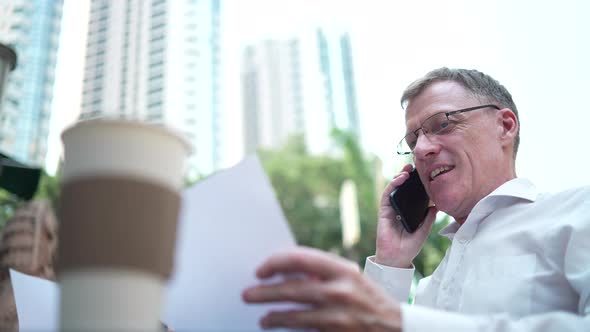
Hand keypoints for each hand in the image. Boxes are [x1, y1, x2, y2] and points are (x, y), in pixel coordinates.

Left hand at [243, 247, 401, 330]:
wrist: (397, 328)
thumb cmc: (369, 300)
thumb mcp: (350, 278)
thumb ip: (323, 273)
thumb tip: (286, 271)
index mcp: (343, 270)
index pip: (300, 259)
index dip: (276, 262)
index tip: (261, 270)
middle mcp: (341, 290)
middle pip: (293, 289)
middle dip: (265, 292)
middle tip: (248, 294)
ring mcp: (339, 316)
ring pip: (295, 315)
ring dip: (273, 316)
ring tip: (262, 318)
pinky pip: (304, 331)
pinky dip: (287, 329)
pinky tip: (277, 327)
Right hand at [376, 164, 436, 267]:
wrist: (397, 258)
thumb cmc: (409, 247)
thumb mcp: (423, 231)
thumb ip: (428, 219)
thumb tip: (436, 206)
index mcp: (409, 213)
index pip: (412, 195)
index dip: (416, 184)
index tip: (424, 174)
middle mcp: (399, 209)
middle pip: (402, 189)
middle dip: (407, 177)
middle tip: (415, 167)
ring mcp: (390, 209)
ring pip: (393, 189)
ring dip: (399, 177)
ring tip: (407, 170)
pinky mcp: (383, 211)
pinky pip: (387, 195)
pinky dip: (392, 185)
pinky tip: (400, 179)